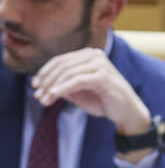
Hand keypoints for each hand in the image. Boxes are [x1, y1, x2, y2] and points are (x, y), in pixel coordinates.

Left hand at [31, 48, 151, 146]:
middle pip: (62, 65)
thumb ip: (63, 85)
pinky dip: (62, 88)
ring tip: (44, 100)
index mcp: (89, 55)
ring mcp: (101, 65)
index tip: (35, 86)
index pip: (60, 60)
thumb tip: (42, 84)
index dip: (44, 72)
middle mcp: (95, 55)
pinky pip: (76, 81)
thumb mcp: (78, 91)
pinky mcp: (103, 76)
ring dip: (51, 87)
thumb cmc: (104, 101)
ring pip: (67, 73)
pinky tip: (53, 96)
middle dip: (46, 81)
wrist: (127, 112)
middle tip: (38, 96)